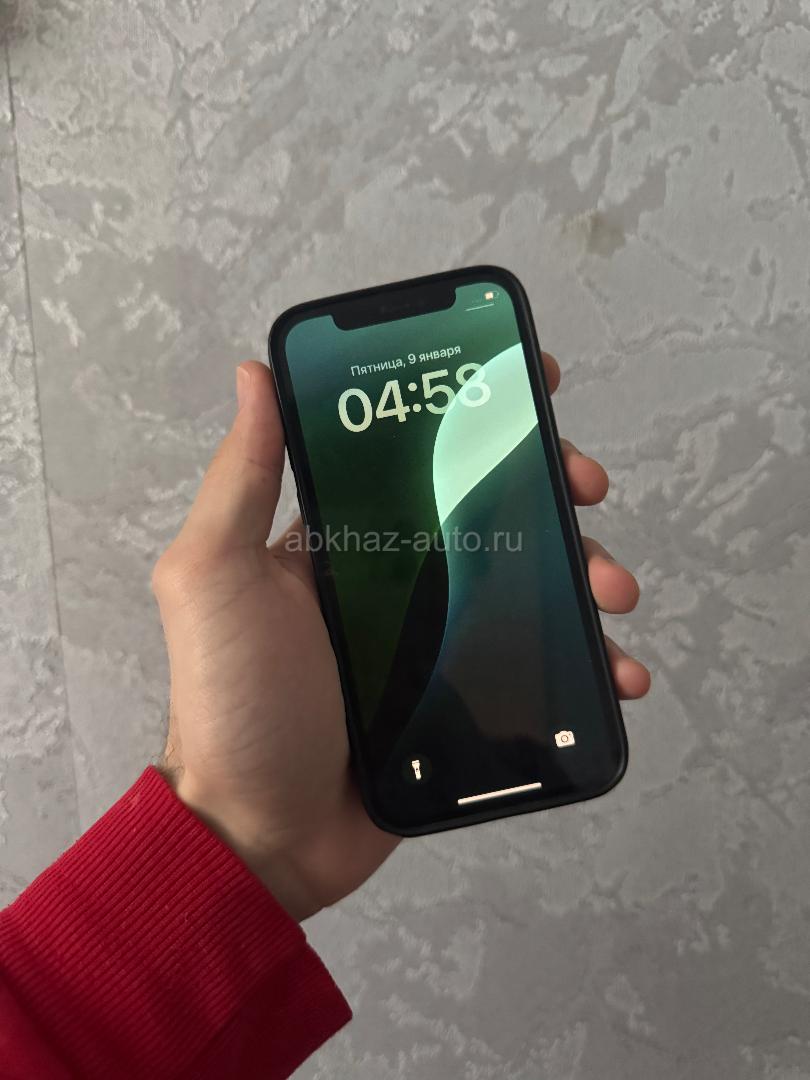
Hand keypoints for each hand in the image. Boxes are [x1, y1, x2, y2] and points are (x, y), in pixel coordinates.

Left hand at [152, 356, 648, 920]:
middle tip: (586, 490)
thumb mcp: (215, 574)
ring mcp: (436, 639)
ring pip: (531, 583)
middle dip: (550, 488)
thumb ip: (242, 478)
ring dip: (586, 571)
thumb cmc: (234, 698)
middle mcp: (396, 576)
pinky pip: (540, 665)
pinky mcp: (467, 698)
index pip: (421, 454)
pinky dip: (588, 662)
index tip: (532, 388)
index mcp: (345, 537)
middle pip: (492, 511)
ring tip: (612, 592)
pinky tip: (618, 670)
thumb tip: (255, 373)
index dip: (477, 416)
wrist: (263, 832)